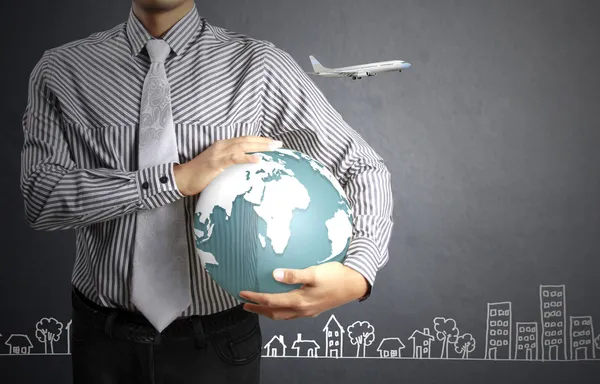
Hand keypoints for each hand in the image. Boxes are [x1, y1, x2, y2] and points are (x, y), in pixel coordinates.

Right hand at [173, 136, 282, 195]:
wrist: (183, 179)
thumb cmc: (200, 175)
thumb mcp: (218, 166)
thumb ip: (230, 163)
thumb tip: (246, 167)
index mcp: (223, 145)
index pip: (245, 140)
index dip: (259, 140)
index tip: (273, 143)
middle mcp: (221, 146)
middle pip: (246, 140)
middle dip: (264, 141)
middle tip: (279, 144)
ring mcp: (218, 153)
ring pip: (242, 146)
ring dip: (259, 146)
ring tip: (273, 148)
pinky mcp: (215, 163)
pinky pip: (234, 158)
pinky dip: (246, 158)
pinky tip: (257, 160)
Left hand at [239, 262, 368, 319]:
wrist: (355, 285)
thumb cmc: (335, 276)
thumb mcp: (314, 272)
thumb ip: (294, 275)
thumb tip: (275, 275)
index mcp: (300, 301)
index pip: (271, 301)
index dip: (255, 298)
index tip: (242, 293)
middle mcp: (302, 310)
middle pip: (274, 313)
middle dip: (258, 309)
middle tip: (244, 305)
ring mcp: (308, 312)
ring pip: (283, 316)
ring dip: (268, 312)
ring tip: (259, 307)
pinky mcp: (314, 310)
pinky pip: (291, 315)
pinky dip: (281, 312)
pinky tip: (281, 306)